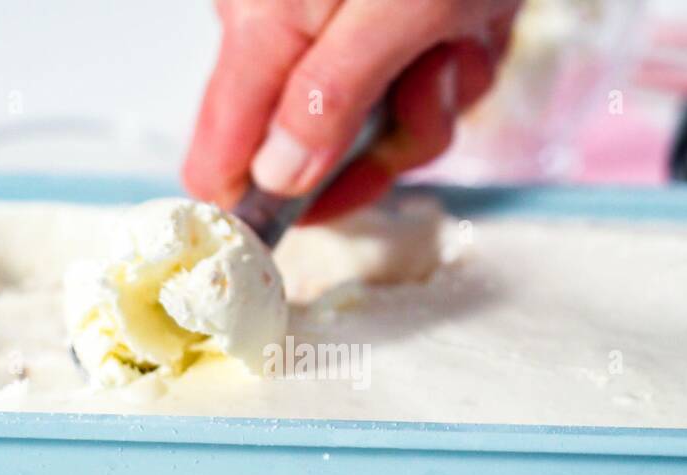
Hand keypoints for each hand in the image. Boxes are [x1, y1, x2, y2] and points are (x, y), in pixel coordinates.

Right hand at [183, 0, 518, 221]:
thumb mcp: (395, 8)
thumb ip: (331, 96)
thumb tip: (276, 175)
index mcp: (264, 21)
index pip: (218, 148)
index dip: (251, 206)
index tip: (287, 239)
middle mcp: (288, 29)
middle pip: (315, 150)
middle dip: (392, 134)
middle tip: (434, 78)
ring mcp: (336, 31)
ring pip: (378, 125)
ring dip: (438, 94)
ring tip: (463, 29)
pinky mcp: (379, 28)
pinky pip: (410, 89)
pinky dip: (452, 66)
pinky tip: (468, 23)